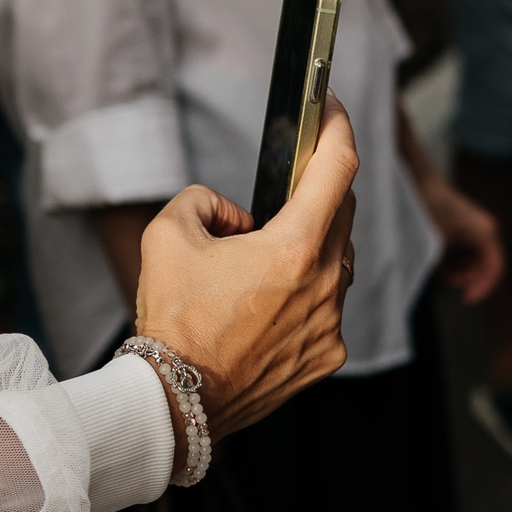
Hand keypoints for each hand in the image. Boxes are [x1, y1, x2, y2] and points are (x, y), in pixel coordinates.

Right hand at [135, 93, 357, 434]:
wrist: (177, 401)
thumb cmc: (173, 321)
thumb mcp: (168, 234)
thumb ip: (204, 200)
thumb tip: (236, 214)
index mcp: (294, 250)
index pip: (337, 170)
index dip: (339, 129)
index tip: (333, 110)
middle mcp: (325, 286)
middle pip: (343, 215)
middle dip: (321, 191)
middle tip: (295, 182)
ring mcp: (331, 324)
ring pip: (338, 264)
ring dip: (313, 248)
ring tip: (268, 256)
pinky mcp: (327, 355)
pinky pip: (329, 309)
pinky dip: (308, 295)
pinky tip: (270, 303)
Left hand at [414, 162, 503, 302]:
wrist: (418, 182)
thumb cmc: (429, 208)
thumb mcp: (437, 243)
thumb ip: (446, 267)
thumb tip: (449, 285)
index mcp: (486, 233)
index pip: (495, 269)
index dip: (483, 288)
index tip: (465, 299)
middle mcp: (485, 231)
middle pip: (484, 267)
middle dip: (467, 279)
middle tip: (447, 283)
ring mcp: (475, 230)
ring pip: (473, 262)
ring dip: (458, 271)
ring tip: (439, 272)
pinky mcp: (463, 230)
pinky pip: (464, 253)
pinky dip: (453, 262)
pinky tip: (438, 262)